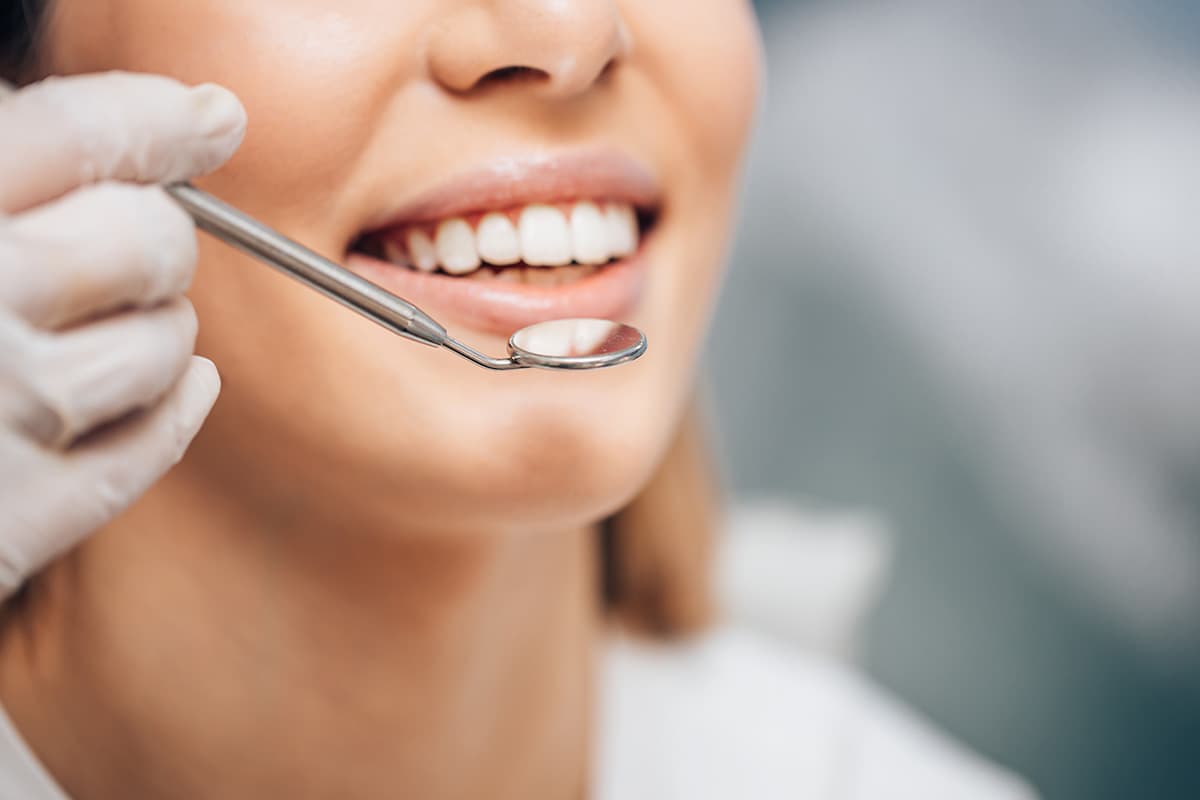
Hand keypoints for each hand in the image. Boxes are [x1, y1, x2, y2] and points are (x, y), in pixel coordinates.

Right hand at [0, 72, 245, 596]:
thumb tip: (110, 133)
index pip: (79, 136)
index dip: (162, 123)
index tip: (211, 121)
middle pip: (148, 240)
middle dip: (159, 237)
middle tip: (139, 243)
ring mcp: (1, 410)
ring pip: (163, 344)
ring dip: (162, 330)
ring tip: (123, 325)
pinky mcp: (15, 513)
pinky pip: (148, 445)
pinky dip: (174, 410)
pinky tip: (183, 385)